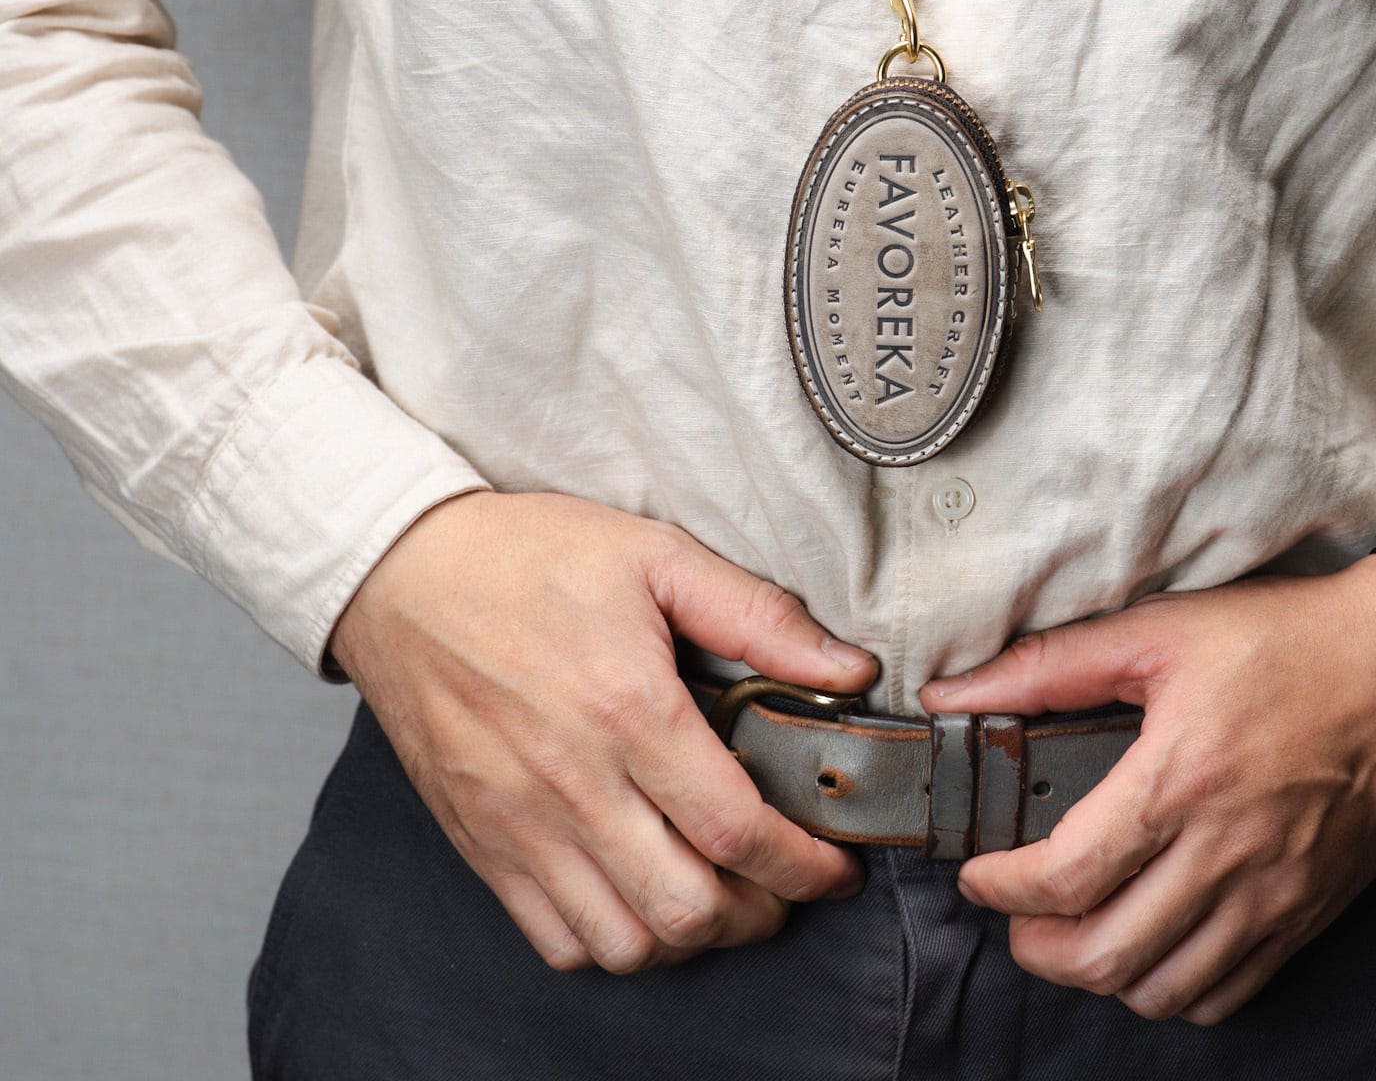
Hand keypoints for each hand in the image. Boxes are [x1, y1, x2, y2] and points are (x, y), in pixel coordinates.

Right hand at [329, 491, 876, 974]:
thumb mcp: (658, 557)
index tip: (835, 866)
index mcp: (628, 710)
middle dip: (758, 913)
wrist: (401, 573)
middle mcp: (573, 784)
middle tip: (786, 884)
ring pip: (623, 943)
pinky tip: (641, 897)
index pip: (736, 829)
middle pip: (686, 909)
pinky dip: (610, 943)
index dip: (803, 865)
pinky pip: (553, 941)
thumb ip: (759, 617)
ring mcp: (519, 826)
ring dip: (689, 936)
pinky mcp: (481, 845)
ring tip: (720, 894)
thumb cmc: (530, 556)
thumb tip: (849, 670)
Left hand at [921, 556, 1375, 1024]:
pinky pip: (1228, 993)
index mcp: (1181, 779)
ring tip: (1080, 927)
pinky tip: (1155, 942)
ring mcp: (1274, 894)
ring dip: (1103, 975)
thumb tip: (957, 694)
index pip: (1067, 877)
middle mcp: (1228, 852)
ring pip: (1164, 991)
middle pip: (1106, 957)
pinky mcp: (1307, 913)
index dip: (1002, 888)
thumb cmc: (1288, 640)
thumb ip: (1050, 666)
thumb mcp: (1161, 629)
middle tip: (1018, 913)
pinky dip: (1175, 989)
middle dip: (1037, 948)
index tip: (980, 873)